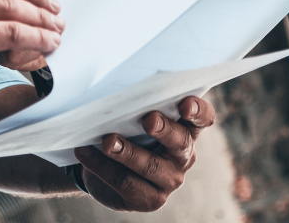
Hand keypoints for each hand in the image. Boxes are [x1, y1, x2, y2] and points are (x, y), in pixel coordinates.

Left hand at [73, 95, 214, 210]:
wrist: (103, 165)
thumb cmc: (125, 130)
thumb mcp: (134, 115)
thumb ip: (137, 104)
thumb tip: (119, 87)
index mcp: (186, 129)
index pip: (203, 118)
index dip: (198, 111)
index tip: (185, 104)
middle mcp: (183, 156)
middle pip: (180, 142)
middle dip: (164, 129)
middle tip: (148, 119)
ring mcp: (169, 180)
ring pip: (150, 166)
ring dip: (126, 152)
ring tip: (107, 141)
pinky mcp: (150, 200)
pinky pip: (126, 183)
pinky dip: (103, 167)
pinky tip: (85, 153)